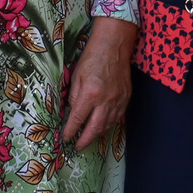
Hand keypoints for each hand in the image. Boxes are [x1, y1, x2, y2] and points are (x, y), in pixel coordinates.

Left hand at [59, 18, 136, 148]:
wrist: (114, 46)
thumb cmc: (92, 57)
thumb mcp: (76, 76)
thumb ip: (74, 96)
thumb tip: (73, 112)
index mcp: (90, 94)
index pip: (78, 119)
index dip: (71, 130)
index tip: (66, 138)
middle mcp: (105, 101)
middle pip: (95, 128)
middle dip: (85, 140)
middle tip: (78, 146)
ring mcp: (118, 101)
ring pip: (108, 125)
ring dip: (97, 134)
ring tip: (89, 138)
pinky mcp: (126, 98)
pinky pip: (117, 117)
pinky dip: (109, 125)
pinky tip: (103, 127)